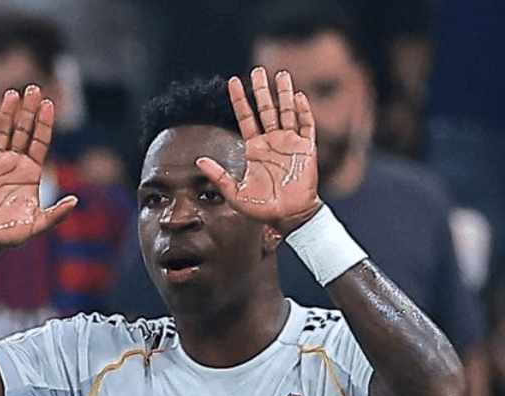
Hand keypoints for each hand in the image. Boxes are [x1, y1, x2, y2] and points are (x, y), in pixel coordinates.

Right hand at [0, 85, 77, 249]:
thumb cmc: (9, 234)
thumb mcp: (36, 225)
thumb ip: (56, 215)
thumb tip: (75, 202)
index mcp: (31, 172)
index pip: (40, 141)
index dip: (44, 123)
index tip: (49, 104)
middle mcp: (14, 163)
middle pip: (23, 130)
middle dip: (28, 111)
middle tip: (33, 89)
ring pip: (3, 132)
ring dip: (8, 114)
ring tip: (13, 94)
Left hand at [197, 68, 323, 235]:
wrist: (288, 217)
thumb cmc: (262, 208)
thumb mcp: (234, 193)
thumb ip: (217, 176)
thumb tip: (197, 160)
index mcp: (254, 148)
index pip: (245, 118)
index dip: (239, 99)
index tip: (232, 81)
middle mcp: (272, 141)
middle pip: (266, 109)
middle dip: (261, 90)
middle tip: (258, 70)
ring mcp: (290, 143)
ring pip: (286, 112)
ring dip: (284, 93)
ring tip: (281, 74)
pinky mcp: (307, 149)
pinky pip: (306, 126)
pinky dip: (303, 111)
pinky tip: (298, 96)